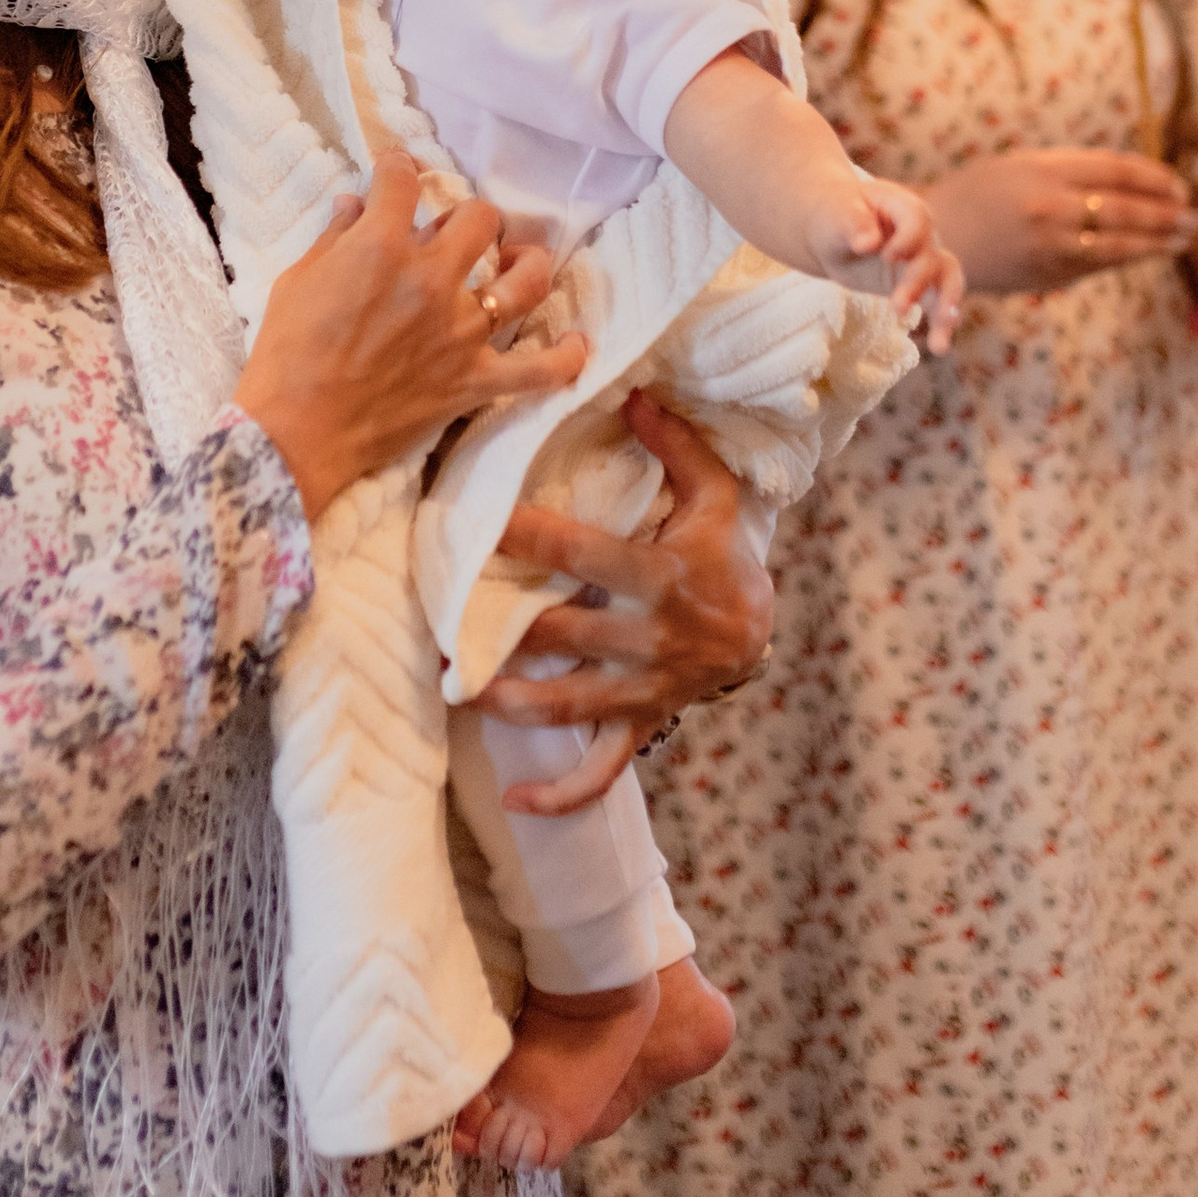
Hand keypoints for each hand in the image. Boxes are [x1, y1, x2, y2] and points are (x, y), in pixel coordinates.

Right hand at [233, 149, 582, 515]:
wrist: (295, 433)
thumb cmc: (284, 355)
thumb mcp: (296, 281)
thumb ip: (333, 238)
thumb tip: (353, 203)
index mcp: (381, 247)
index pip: (404, 181)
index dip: (399, 167)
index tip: (397, 172)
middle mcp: (431, 280)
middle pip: (479, 219)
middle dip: (468, 217)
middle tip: (453, 232)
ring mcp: (460, 331)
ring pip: (524, 280)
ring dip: (527, 263)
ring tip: (518, 261)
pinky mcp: (473, 380)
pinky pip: (539, 371)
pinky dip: (564, 358)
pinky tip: (575, 343)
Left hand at [464, 394, 770, 809]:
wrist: (760, 628)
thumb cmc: (722, 551)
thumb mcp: (714, 494)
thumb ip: (676, 446)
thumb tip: (634, 392)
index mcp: (663, 578)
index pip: (584, 556)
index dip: (530, 539)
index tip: (478, 525)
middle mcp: (651, 640)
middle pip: (566, 636)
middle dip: (503, 633)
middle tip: (437, 620)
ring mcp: (646, 691)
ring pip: (569, 705)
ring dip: (510, 702)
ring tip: (456, 689)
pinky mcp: (642, 726)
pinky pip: (602, 771)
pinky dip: (561, 796)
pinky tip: (514, 804)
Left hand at [805, 170, 963, 347]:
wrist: (834, 232)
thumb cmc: (836, 215)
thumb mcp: (836, 214)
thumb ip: (853, 224)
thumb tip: (868, 243)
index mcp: (903, 207)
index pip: (918, 221)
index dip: (908, 240)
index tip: (887, 257)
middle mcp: (921, 234)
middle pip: (932, 257)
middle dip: (918, 283)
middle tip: (897, 308)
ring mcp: (924, 260)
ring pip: (948, 281)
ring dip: (946, 308)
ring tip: (941, 342)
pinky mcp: (921, 285)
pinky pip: (938, 302)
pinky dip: (942, 323)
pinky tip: (940, 346)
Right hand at [926, 148, 1194, 296]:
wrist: (934, 239)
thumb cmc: (979, 193)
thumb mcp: (1021, 166)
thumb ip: (1069, 171)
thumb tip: (1129, 179)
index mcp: (1045, 170)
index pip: (1117, 170)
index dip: (1155, 177)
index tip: (1178, 183)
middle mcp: (1051, 207)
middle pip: (1127, 208)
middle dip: (1167, 212)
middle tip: (1194, 213)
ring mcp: (1051, 244)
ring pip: (1120, 243)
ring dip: (1159, 241)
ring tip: (1183, 236)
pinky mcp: (1049, 274)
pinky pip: (1099, 265)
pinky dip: (1129, 258)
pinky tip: (1148, 252)